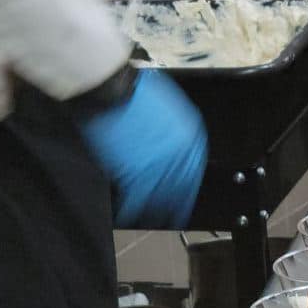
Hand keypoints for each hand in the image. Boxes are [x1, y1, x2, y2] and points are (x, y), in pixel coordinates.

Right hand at [80, 68, 206, 229]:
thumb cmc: (135, 89)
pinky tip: (127, 215)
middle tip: (172, 216)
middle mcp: (180, 155)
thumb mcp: (168, 105)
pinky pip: (136, 201)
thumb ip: (174, 128)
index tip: (184, 195)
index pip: (194, 170)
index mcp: (191, 136)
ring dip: (155, 211)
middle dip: (176, 204)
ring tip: (151, 219)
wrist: (113, 88)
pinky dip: (130, 210)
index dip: (188, 185)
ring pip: (162, 199)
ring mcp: (159, 167)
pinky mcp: (136, 175)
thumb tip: (169, 141)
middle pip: (181, 188)